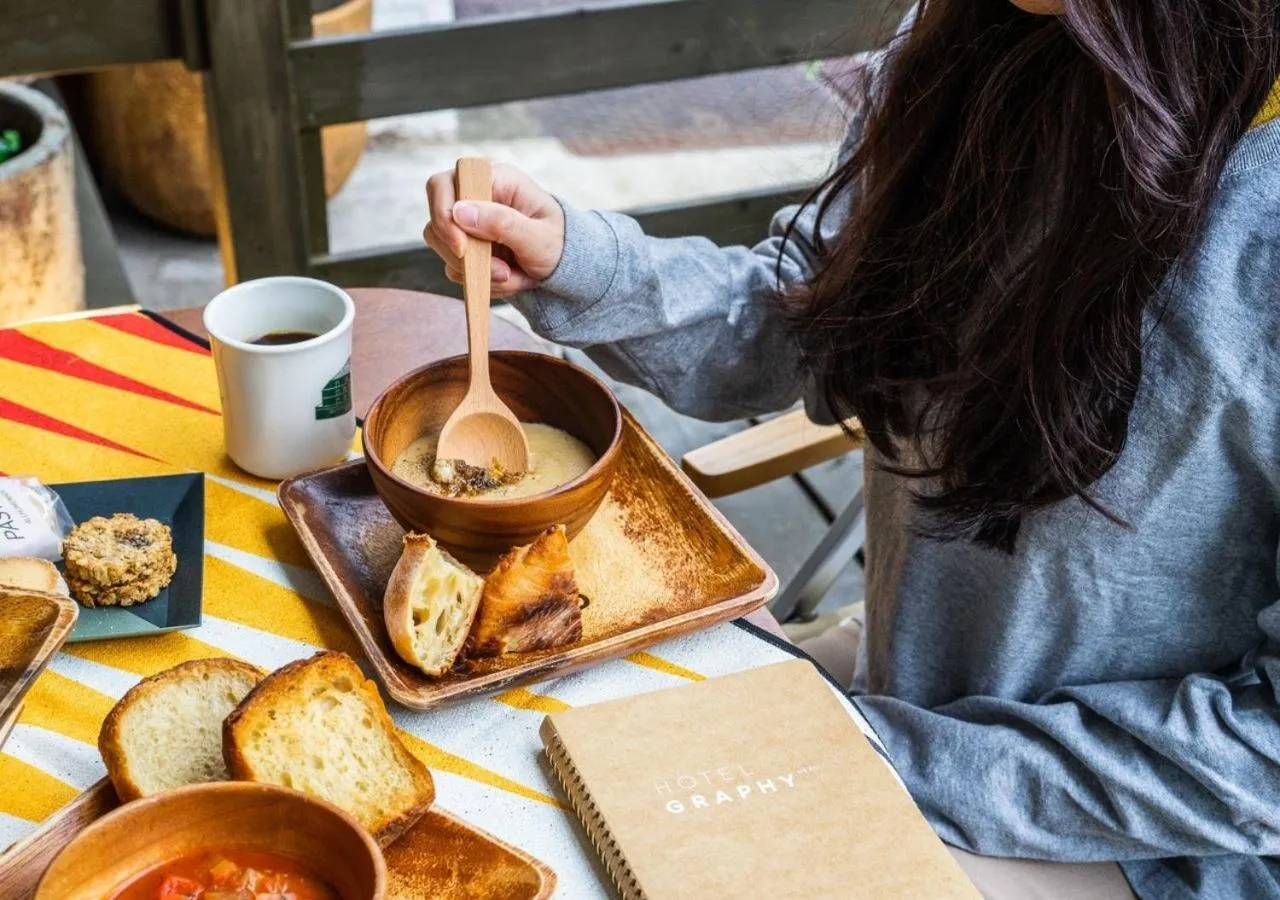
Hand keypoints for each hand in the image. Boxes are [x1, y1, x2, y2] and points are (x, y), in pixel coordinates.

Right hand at [424, 163, 565, 297]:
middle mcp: (476, 198)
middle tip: (501, 272)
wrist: (566, 266)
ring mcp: (468, 225)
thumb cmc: (559, 242)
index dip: (442, 214)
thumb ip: (502, 223)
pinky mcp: (468, 248)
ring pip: (443, 249)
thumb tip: (459, 211)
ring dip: (476, 272)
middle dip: (464, 255)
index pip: (444, 185)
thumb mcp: (538, 236)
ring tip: (511, 275)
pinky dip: (482, 281)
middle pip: (437, 221)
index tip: (462, 248)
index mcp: (495, 181)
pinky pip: (457, 269)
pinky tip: (509, 278)